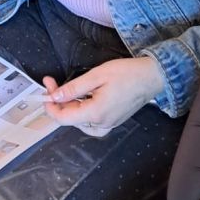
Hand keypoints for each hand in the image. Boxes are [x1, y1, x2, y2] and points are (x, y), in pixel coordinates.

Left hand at [41, 57, 164, 136]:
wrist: (152, 77)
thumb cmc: (127, 74)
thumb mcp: (96, 76)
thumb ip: (73, 88)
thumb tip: (54, 97)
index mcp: (95, 114)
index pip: (62, 118)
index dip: (50, 106)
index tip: (47, 88)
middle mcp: (101, 124)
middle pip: (69, 119)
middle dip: (59, 101)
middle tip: (54, 82)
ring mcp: (109, 124)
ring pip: (79, 122)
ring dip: (69, 106)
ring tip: (68, 89)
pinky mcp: (113, 121)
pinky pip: (91, 121)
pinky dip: (81, 111)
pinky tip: (82, 98)